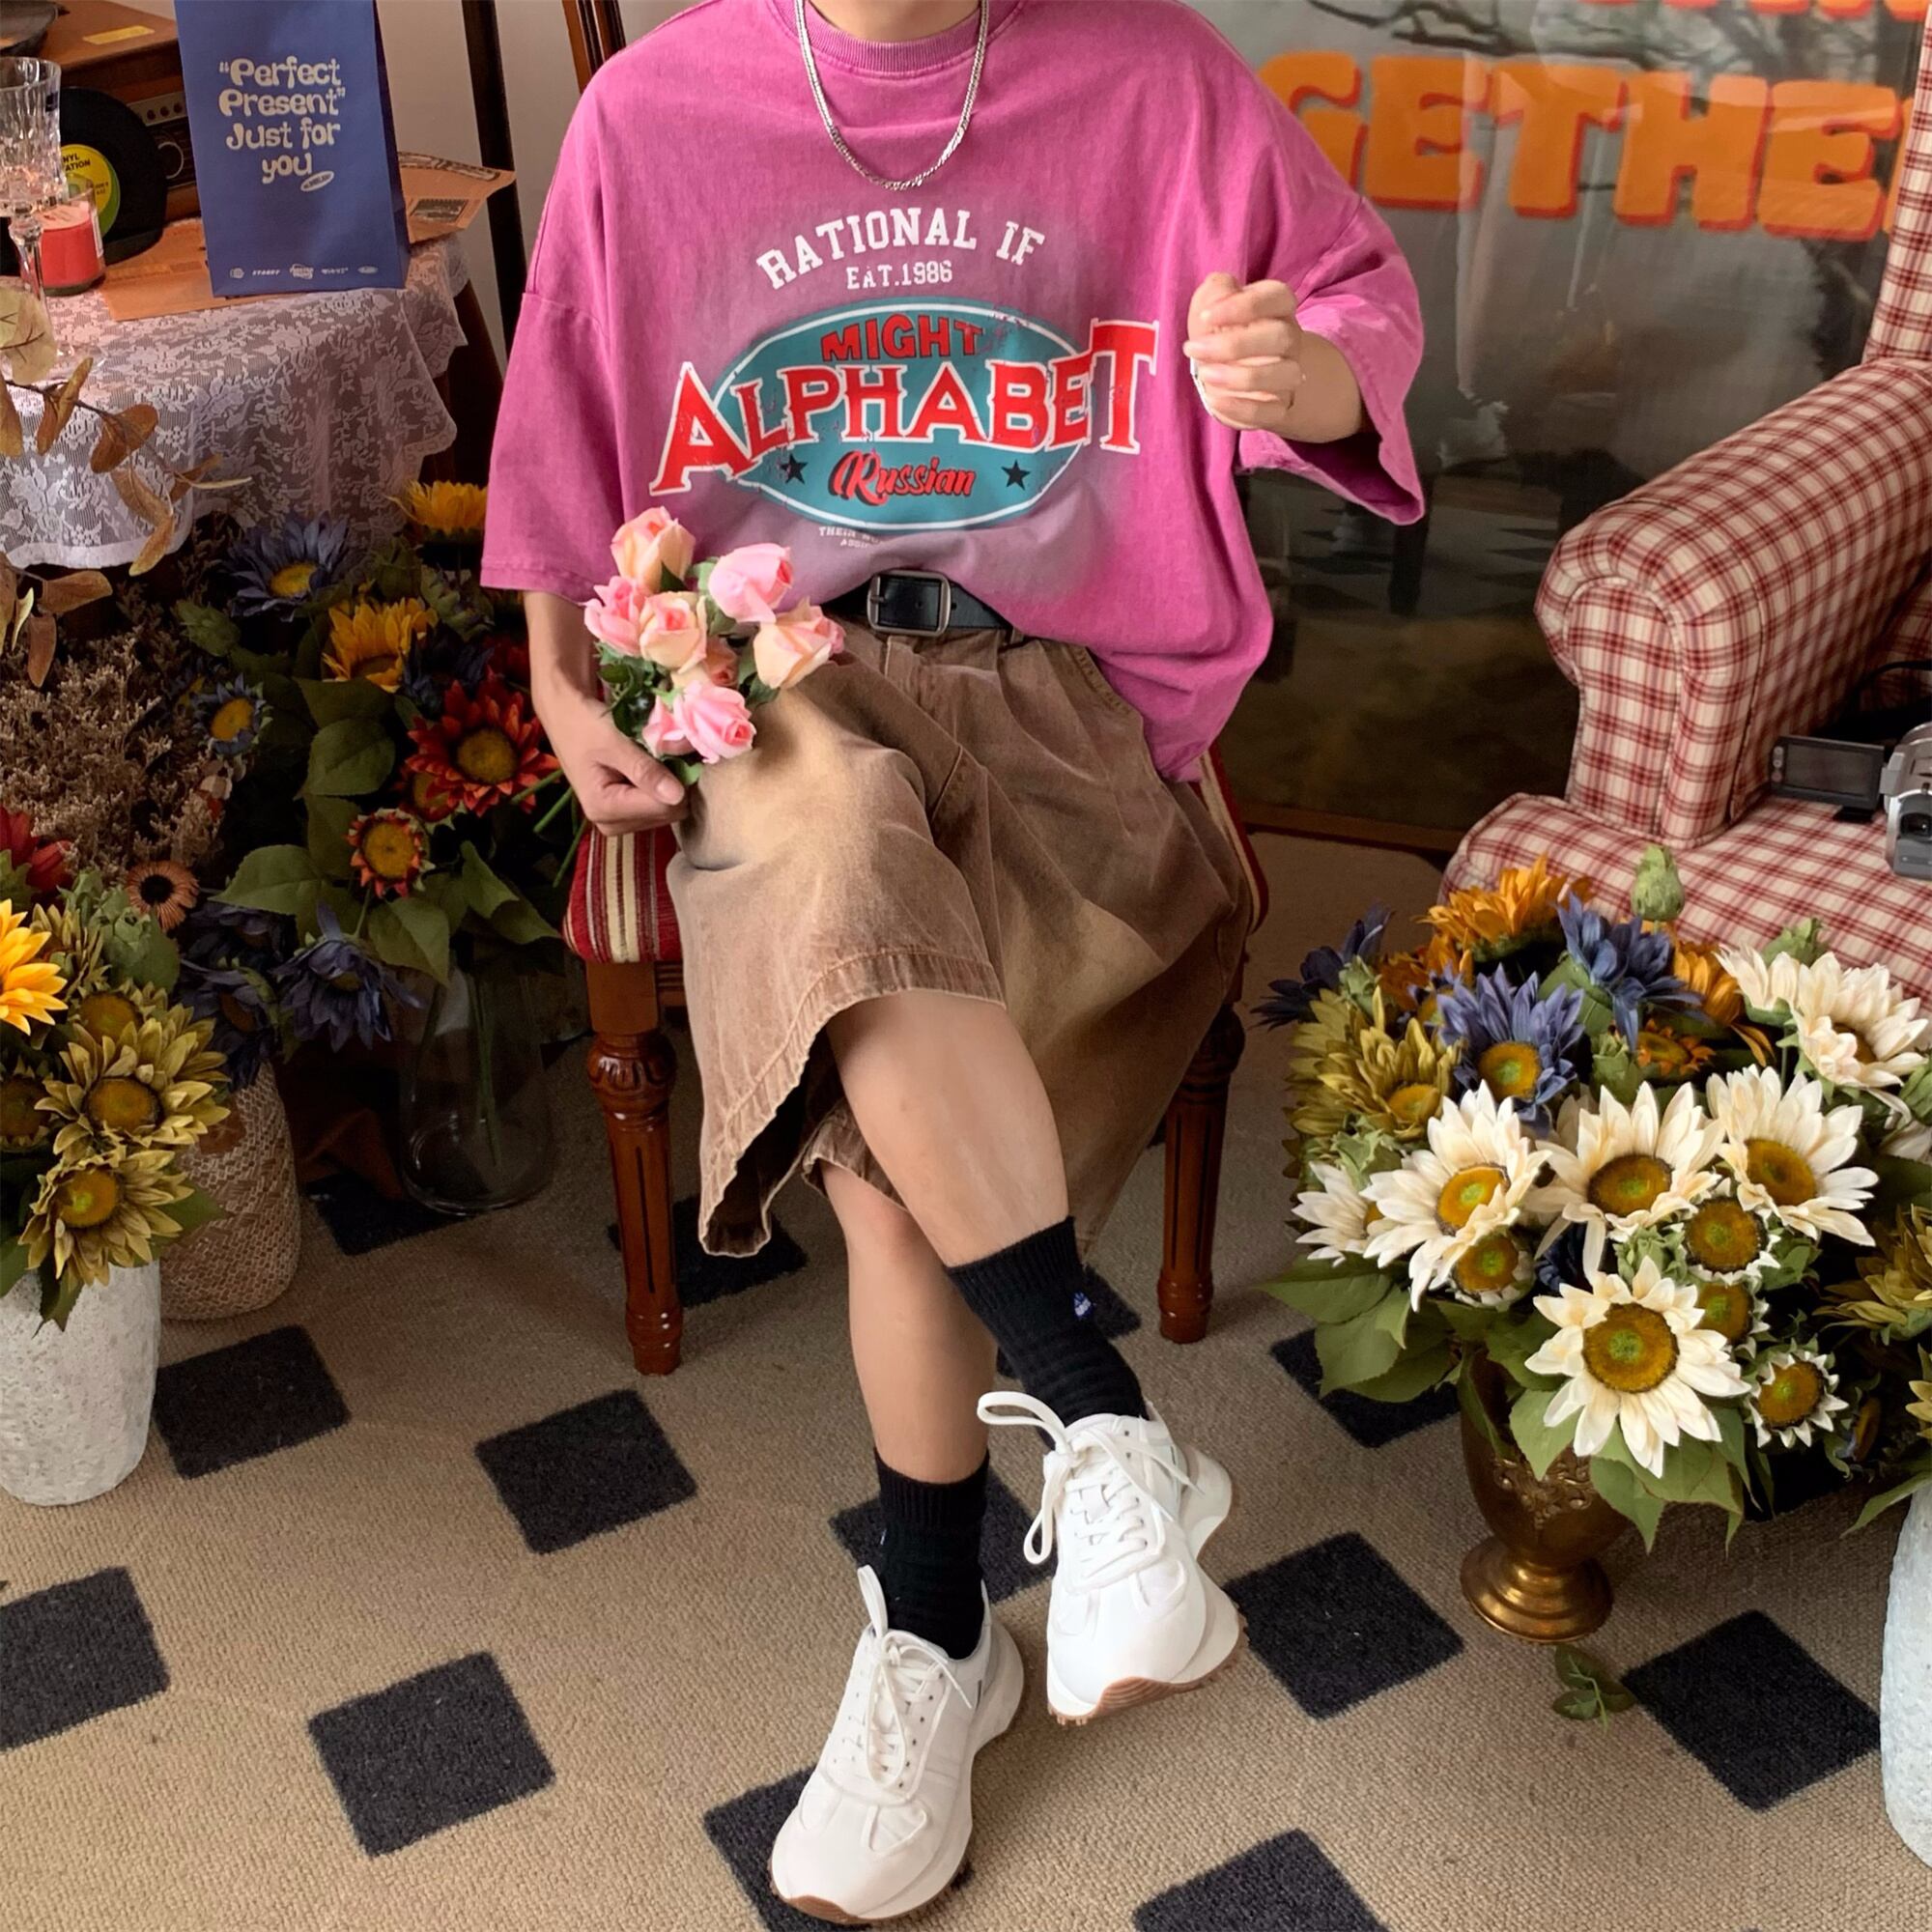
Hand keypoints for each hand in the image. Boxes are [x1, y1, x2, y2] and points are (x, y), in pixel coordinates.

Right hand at [539, 680, 686, 833]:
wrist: (565, 716)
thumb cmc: (584, 724)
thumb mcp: (613, 741)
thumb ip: (644, 768)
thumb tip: (677, 796)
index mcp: (603, 808)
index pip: (663, 807)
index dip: (678, 780)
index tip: (678, 753)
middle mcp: (610, 823)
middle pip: (668, 813)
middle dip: (674, 783)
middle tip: (665, 751)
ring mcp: (619, 821)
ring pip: (668, 811)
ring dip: (670, 783)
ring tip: (654, 757)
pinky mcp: (626, 815)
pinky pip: (659, 806)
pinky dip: (663, 785)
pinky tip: (651, 766)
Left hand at [1184, 272, 1364, 442]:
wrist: (1233, 375)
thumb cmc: (1223, 332)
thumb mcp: (1212, 305)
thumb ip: (1216, 290)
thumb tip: (1222, 288)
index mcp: (1277, 308)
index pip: (1277, 297)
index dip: (1244, 306)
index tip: (1207, 316)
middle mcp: (1290, 339)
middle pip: (1282, 336)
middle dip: (1235, 344)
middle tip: (1194, 349)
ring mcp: (1288, 374)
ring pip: (1285, 375)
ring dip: (1243, 377)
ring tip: (1205, 375)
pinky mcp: (1278, 407)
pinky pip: (1270, 412)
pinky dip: (1241, 408)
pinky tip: (1214, 399)